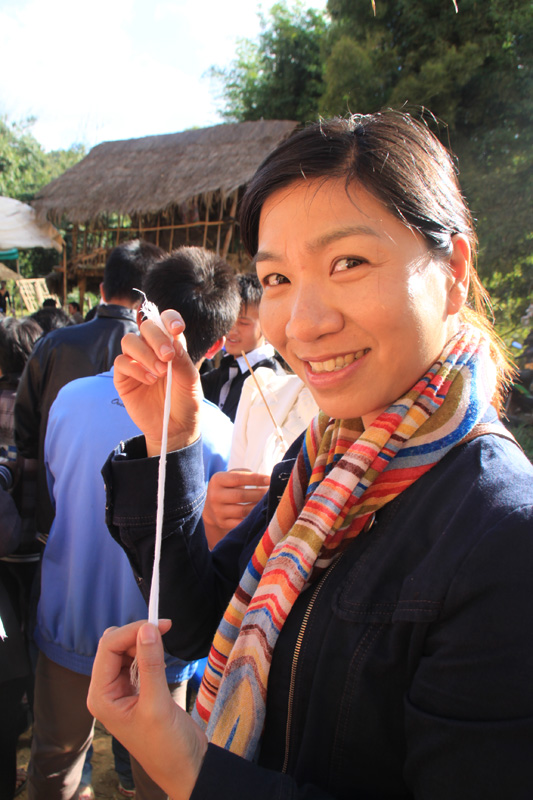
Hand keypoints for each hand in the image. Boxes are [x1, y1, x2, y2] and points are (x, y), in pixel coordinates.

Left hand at [88, 620, 207, 799]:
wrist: (185, 767)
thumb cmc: (166, 746)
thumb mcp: (157, 704)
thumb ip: (150, 664)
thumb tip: (148, 628)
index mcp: (101, 697)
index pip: (107, 648)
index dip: (131, 631)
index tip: (159, 624)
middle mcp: (107, 691)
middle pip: (114, 646)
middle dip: (136, 634)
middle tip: (164, 630)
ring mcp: (121, 690)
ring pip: (125, 650)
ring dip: (144, 643)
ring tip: (164, 646)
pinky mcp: (137, 690)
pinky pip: (137, 660)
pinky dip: (149, 652)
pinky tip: (161, 656)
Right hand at [114, 310, 202, 454]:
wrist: (176, 429)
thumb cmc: (185, 403)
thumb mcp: (190, 382)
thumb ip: (182, 361)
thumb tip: (174, 341)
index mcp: (171, 346)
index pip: (165, 321)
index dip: (169, 319)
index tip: (177, 329)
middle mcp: (152, 350)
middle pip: (146, 327)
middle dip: (157, 338)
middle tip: (168, 356)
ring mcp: (136, 363)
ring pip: (129, 341)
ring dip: (145, 353)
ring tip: (160, 372)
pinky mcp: (123, 378)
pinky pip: (121, 363)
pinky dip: (135, 368)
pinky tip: (149, 380)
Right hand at [202, 469, 269, 547]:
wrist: (212, 508)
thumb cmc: (229, 488)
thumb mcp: (231, 477)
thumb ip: (246, 474)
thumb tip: (266, 479)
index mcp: (217, 480)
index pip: (238, 478)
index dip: (255, 479)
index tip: (270, 479)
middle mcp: (215, 496)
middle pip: (241, 495)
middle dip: (259, 494)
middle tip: (272, 492)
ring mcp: (218, 511)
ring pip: (243, 511)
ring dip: (258, 507)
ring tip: (268, 503)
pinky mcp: (222, 523)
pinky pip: (241, 523)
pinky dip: (253, 518)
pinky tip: (260, 514)